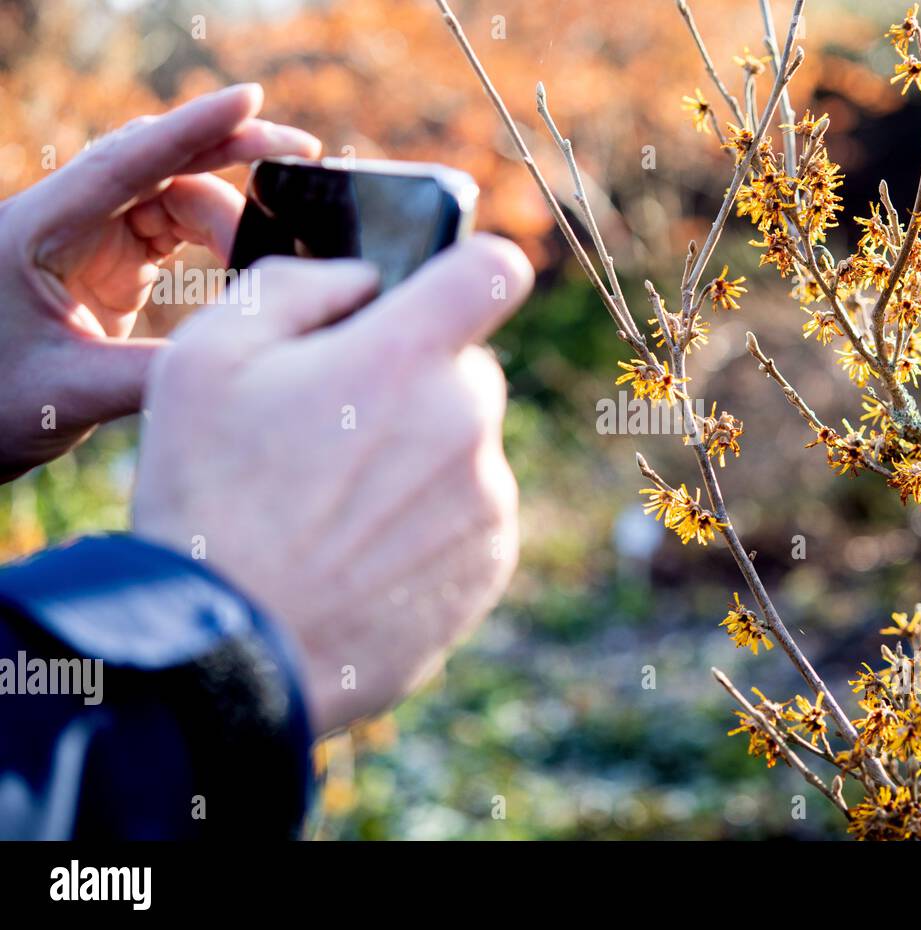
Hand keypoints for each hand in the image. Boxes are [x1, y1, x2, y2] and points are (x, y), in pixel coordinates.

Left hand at [0, 84, 320, 480]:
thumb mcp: (72, 394)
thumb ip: (158, 373)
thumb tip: (245, 354)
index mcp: (37, 231)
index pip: (125, 163)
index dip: (192, 128)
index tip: (250, 98)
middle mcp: (65, 220)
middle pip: (160, 163)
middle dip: (232, 152)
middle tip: (304, 159)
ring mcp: (89, 238)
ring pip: (176, 194)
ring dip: (229, 215)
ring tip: (274, 256)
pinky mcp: (110, 263)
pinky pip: (174, 228)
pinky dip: (218, 239)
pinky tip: (249, 260)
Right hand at [131, 235, 533, 735]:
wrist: (230, 651)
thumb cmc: (206, 497)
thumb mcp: (205, 356)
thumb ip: (296, 286)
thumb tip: (363, 277)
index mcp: (406, 357)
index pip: (493, 270)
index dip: (470, 269)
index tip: (444, 288)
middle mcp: (467, 421)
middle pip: (466, 368)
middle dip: (414, 381)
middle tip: (335, 428)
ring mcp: (487, 498)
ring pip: (466, 445)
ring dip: (420, 456)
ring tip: (336, 508)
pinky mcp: (491, 562)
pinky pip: (472, 513)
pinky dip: (430, 521)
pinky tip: (362, 552)